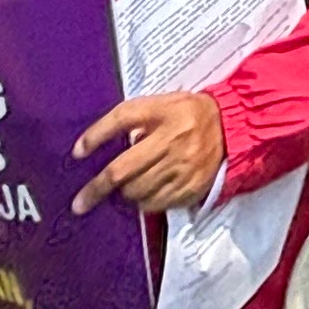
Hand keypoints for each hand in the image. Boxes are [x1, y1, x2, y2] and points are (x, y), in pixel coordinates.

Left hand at [72, 91, 224, 214]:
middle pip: (123, 169)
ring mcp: (183, 167)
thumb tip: (97, 146)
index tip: (77, 152)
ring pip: (136, 192)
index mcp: (164, 112)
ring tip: (125, 189)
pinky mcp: (190, 188)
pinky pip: (155, 204)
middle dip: (97, 188)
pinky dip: (144, 202)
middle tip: (80, 203)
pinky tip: (146, 193)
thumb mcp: (162, 104)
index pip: (122, 119)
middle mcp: (173, 140)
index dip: (96, 136)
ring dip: (123, 194)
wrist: (230, 127)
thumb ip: (133, 119)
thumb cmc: (188, 114)